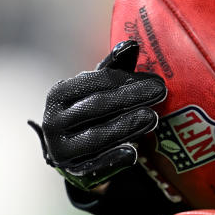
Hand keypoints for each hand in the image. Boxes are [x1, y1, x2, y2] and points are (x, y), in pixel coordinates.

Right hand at [29, 40, 166, 190]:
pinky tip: (134, 153)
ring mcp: (62, 148)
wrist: (74, 153)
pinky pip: (96, 165)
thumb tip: (132, 44)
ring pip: (96, 136)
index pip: (95, 82)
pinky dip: (114, 158)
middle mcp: (54, 120)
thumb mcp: (98, 90)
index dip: (126, 79)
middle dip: (131, 98)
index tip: (156, 79)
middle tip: (161, 92)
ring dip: (126, 126)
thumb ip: (115, 69)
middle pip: (97, 107)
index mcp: (60, 94)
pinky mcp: (74, 171)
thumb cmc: (91, 112)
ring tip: (153, 118)